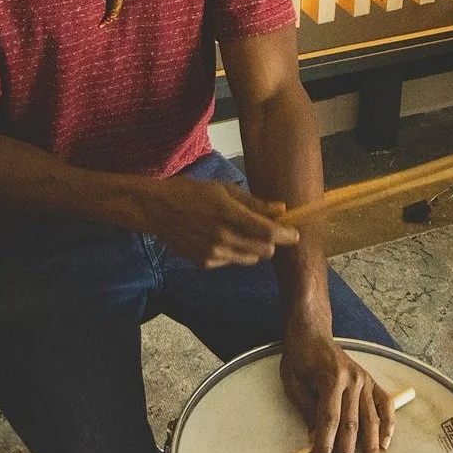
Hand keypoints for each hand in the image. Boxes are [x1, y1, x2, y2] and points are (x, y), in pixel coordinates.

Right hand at [140, 178, 298, 267]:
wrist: (157, 210)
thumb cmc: (191, 193)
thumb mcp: (224, 189)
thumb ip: (254, 203)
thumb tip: (281, 209)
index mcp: (228, 214)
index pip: (268, 233)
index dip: (287, 235)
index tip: (294, 233)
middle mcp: (222, 238)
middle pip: (264, 250)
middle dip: (271, 242)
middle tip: (269, 230)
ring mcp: (213, 254)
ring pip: (250, 259)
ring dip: (254, 249)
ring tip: (243, 233)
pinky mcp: (205, 263)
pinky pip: (232, 262)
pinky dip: (235, 253)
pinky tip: (222, 238)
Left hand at [279, 333, 395, 452]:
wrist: (312, 332)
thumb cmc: (299, 358)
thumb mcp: (294, 383)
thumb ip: (308, 411)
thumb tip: (317, 441)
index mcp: (330, 379)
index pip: (328, 421)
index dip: (323, 446)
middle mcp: (352, 380)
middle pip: (352, 426)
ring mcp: (364, 381)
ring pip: (371, 420)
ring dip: (373, 449)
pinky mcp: (371, 381)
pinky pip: (385, 405)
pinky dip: (389, 425)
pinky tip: (386, 444)